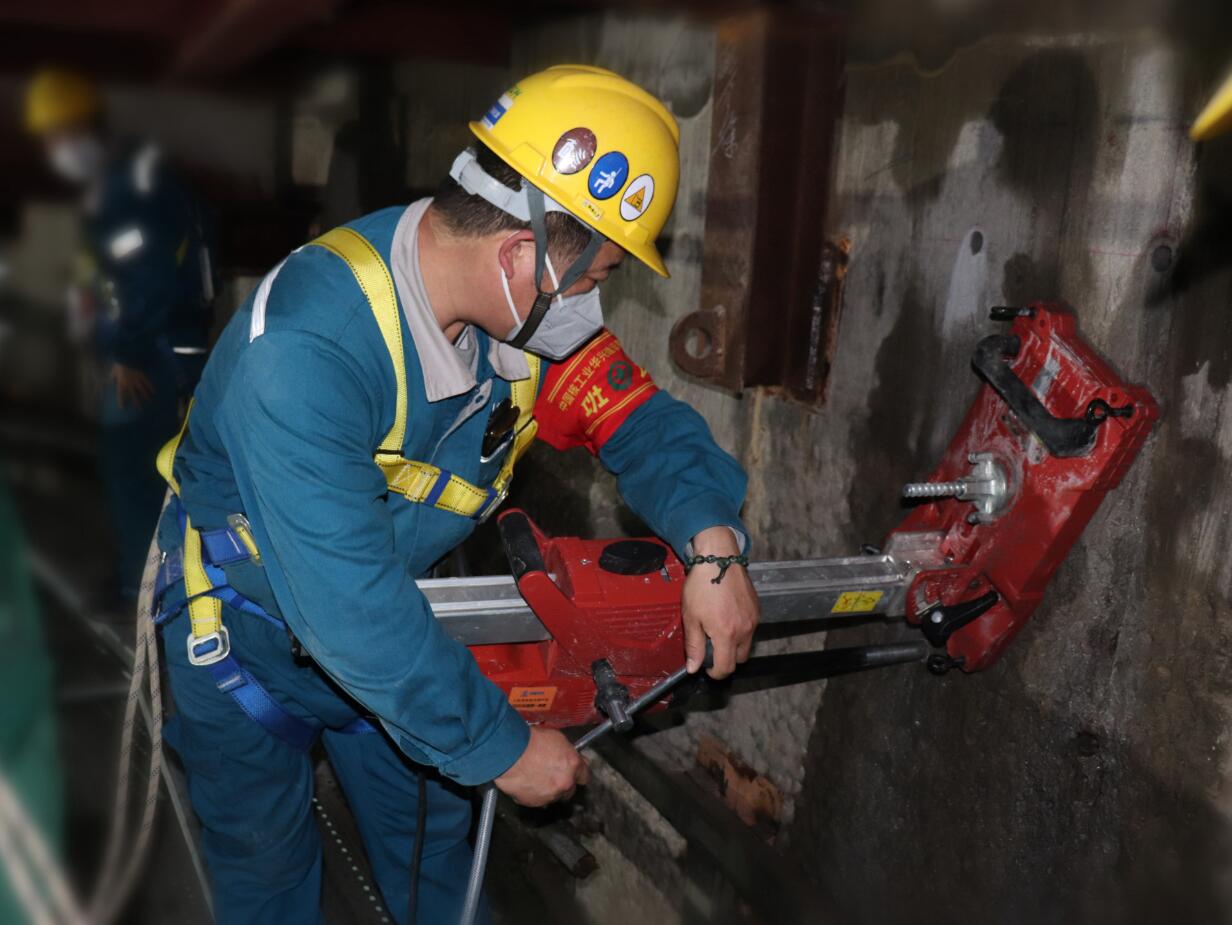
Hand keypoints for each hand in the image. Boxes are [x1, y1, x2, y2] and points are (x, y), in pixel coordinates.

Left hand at [110, 363, 154, 409]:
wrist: (126, 357)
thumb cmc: (119, 364)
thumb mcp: (113, 370)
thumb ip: (111, 377)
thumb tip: (107, 381)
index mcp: (121, 382)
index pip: (121, 394)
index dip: (121, 401)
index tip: (122, 407)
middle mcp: (130, 383)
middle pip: (134, 395)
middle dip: (136, 402)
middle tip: (140, 409)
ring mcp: (137, 380)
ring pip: (142, 390)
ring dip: (145, 396)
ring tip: (149, 401)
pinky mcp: (142, 375)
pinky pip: (147, 382)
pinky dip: (151, 387)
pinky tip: (154, 392)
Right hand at [494, 727, 589, 806]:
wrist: (509, 753)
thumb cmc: (530, 741)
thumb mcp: (556, 738)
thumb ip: (567, 752)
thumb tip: (570, 757)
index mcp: (573, 766)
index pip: (585, 776)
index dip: (578, 774)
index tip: (575, 773)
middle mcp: (565, 783)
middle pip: (570, 790)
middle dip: (563, 784)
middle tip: (552, 774)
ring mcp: (550, 795)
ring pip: (553, 796)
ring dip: (548, 789)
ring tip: (535, 777)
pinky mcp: (534, 803)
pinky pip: (537, 800)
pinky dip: (533, 793)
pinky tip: (526, 782)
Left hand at [682, 526, 759, 678]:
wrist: (718, 559)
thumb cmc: (702, 586)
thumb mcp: (691, 617)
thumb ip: (694, 645)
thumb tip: (693, 668)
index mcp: (726, 634)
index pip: (726, 668)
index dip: (715, 673)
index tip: (706, 668)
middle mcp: (744, 630)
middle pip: (739, 660)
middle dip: (725, 659)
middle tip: (710, 648)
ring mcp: (753, 620)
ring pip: (746, 645)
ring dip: (734, 645)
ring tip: (718, 630)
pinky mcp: (757, 609)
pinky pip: (751, 629)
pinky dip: (741, 631)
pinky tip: (727, 617)